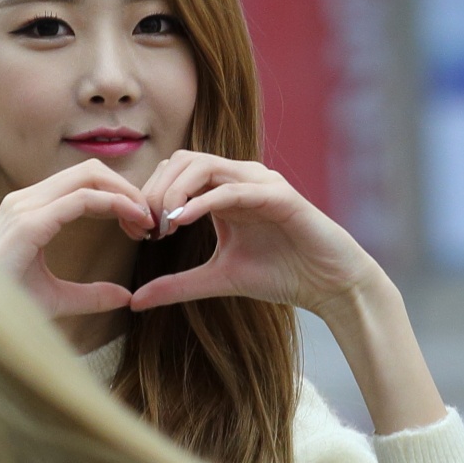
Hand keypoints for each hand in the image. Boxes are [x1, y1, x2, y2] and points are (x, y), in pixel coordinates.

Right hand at [0, 159, 153, 317]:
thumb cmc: (6, 308)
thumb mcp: (58, 299)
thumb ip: (91, 295)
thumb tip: (125, 296)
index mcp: (29, 209)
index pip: (82, 181)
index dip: (117, 194)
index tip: (140, 222)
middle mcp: (25, 200)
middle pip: (89, 171)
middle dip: (124, 188)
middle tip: (148, 219)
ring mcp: (24, 208)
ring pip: (88, 177)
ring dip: (124, 194)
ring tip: (144, 220)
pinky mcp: (29, 223)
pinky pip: (81, 199)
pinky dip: (113, 204)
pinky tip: (133, 220)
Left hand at [131, 150, 382, 317]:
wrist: (328, 286)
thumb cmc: (278, 274)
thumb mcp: (217, 278)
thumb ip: (177, 285)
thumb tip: (135, 301)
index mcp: (224, 190)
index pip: (175, 172)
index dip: (151, 195)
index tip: (139, 231)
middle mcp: (240, 177)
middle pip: (183, 160)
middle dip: (157, 191)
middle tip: (147, 227)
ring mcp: (260, 182)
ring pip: (204, 165)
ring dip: (176, 192)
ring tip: (163, 225)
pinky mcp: (279, 196)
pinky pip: (233, 189)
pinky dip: (203, 202)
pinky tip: (182, 222)